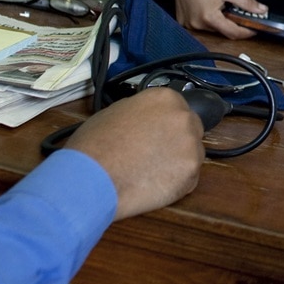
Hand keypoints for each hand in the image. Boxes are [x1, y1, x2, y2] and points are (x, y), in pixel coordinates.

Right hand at [64, 87, 204, 220]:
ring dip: (177, 163)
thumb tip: (145, 118)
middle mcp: (183, 117)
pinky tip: (153, 186)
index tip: (156, 135)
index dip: (166, 124)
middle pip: (190, 129)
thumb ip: (140, 112)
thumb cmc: (95, 144)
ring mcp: (190, 145)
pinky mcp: (191, 172)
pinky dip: (176, 184)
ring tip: (151, 173)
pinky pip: (189, 178)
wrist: (90, 178)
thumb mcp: (115, 112)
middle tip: (155, 156)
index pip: (177, 108)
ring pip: (192, 154)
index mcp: (164, 98)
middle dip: (176, 141)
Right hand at [170, 0, 262, 39]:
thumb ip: (247, 2)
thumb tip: (261, 10)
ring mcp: (189, 24)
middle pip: (222, 31)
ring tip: (221, 6)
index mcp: (209, 18)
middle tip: (239, 13)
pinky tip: (209, 7)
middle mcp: (197, 25)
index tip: (254, 29)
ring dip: (220, 21)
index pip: (233, 33)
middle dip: (233, 24)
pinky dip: (208, 19)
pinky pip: (201, 25)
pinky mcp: (183, 22)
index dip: (247, 32)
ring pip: (212, 29)